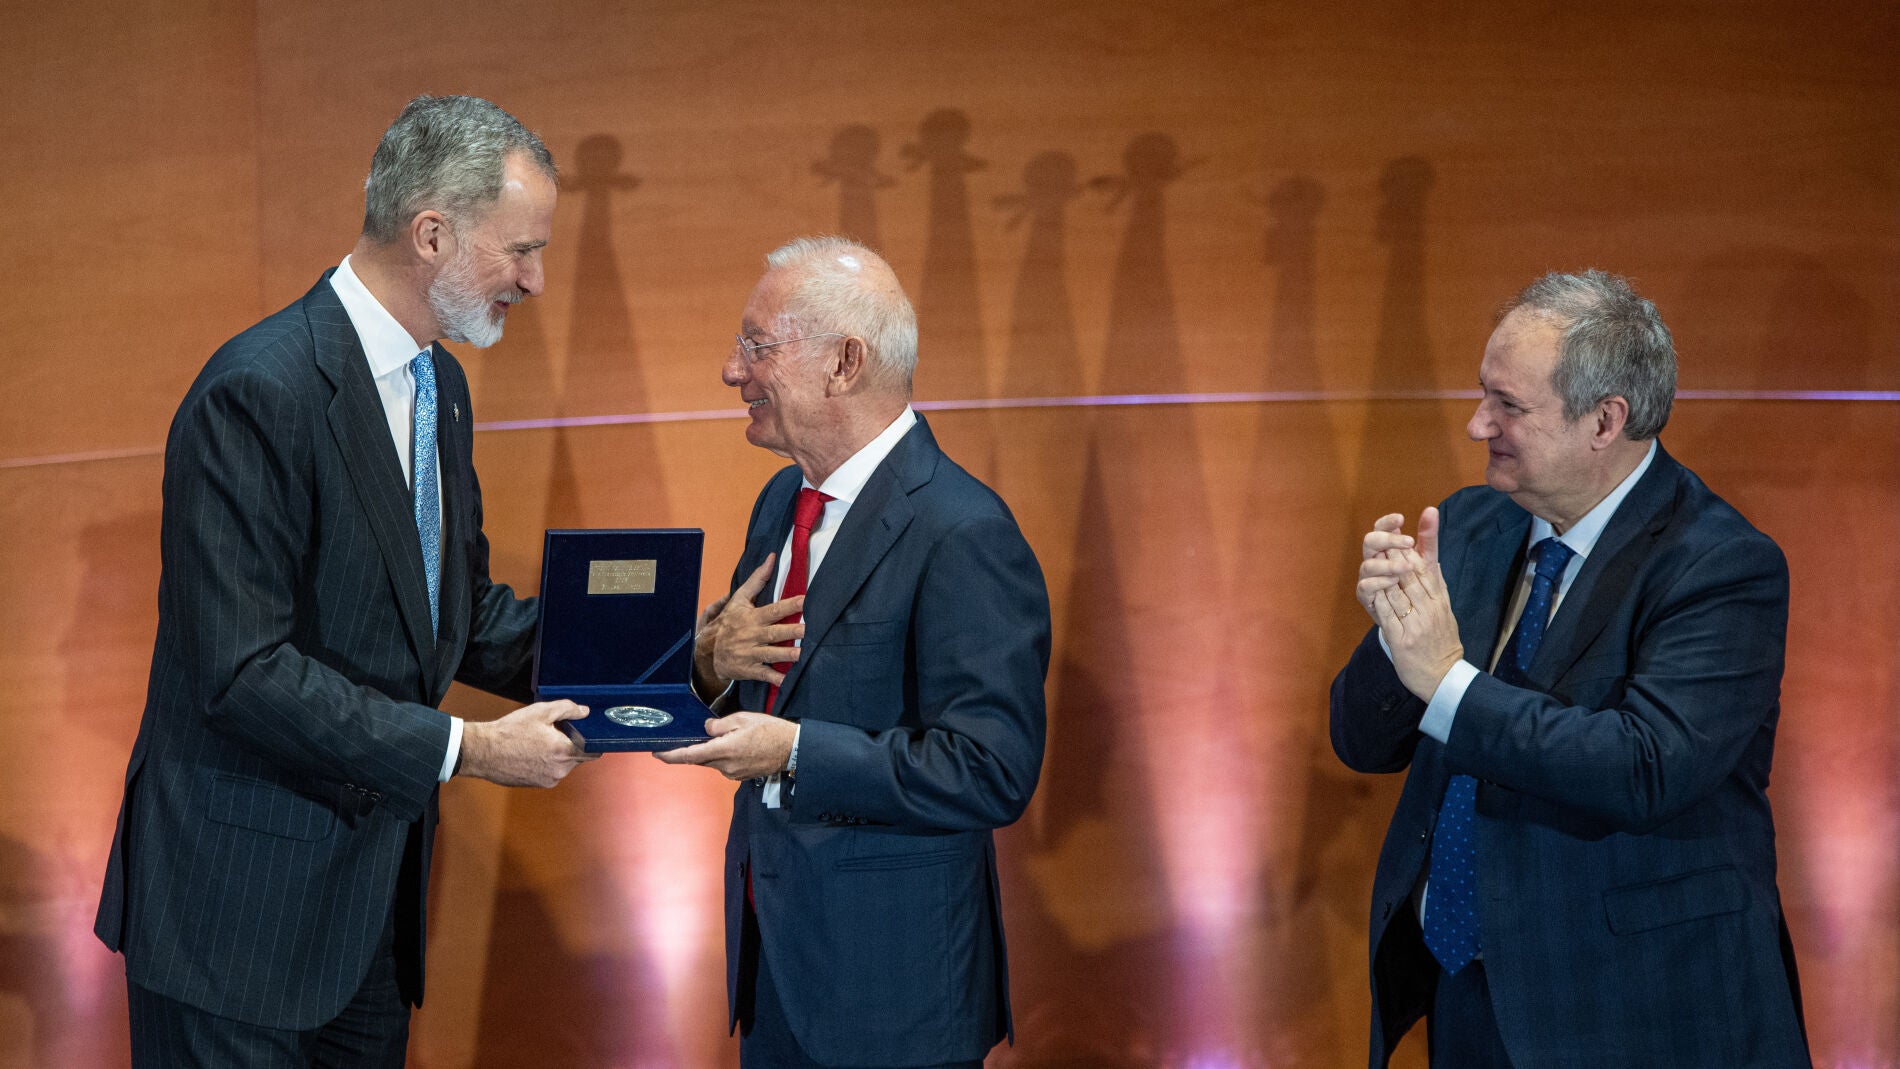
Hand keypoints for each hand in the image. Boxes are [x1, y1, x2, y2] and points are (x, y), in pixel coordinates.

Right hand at [456, 700, 597, 786]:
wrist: (483, 752)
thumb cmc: (509, 732)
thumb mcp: (540, 711)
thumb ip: (567, 709)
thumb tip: (584, 712)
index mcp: (564, 751)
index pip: (593, 752)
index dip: (592, 742)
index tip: (585, 734)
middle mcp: (560, 770)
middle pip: (577, 757)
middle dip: (570, 746)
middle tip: (552, 733)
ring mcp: (549, 780)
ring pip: (563, 766)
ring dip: (557, 755)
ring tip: (537, 743)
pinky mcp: (538, 785)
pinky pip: (551, 773)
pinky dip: (546, 764)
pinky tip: (531, 753)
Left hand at [653, 713, 797, 779]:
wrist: (792, 749)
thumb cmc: (770, 730)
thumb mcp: (743, 719)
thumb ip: (719, 725)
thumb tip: (706, 730)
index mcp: (724, 750)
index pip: (690, 755)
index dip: (671, 755)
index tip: (657, 753)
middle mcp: (725, 766)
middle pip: (699, 759)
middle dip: (692, 750)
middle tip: (689, 737)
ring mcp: (732, 773)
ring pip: (712, 762)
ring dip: (711, 752)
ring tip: (724, 737)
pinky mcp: (740, 776)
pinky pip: (723, 766)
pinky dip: (722, 757)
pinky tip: (734, 746)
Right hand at [692, 555, 805, 693]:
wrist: (707, 651)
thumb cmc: (728, 622)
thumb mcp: (739, 599)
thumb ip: (758, 579)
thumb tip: (772, 558)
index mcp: (752, 617)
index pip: (774, 610)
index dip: (789, 605)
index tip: (805, 600)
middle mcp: (752, 635)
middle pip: (775, 633)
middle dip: (791, 631)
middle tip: (807, 630)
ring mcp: (750, 653)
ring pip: (771, 653)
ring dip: (786, 654)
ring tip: (802, 654)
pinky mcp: (750, 669)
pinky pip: (764, 674)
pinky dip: (775, 679)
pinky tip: (787, 681)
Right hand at [1355, 509, 1440, 619]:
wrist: (1420, 627)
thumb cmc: (1420, 593)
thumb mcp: (1427, 564)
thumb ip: (1428, 539)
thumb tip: (1431, 510)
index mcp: (1387, 550)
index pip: (1380, 528)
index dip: (1387, 522)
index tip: (1401, 519)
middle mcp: (1375, 562)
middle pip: (1370, 542)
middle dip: (1388, 540)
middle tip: (1409, 542)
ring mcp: (1369, 580)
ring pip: (1367, 564)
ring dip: (1387, 563)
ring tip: (1406, 567)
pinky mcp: (1367, 599)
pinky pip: (1365, 587)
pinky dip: (1378, 582)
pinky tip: (1393, 581)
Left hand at [1369, 510, 1462, 699]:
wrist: (1443, 677)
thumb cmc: (1441, 642)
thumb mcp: (1444, 609)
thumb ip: (1435, 585)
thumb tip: (1431, 560)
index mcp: (1440, 599)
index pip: (1431, 563)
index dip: (1427, 538)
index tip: (1426, 512)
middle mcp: (1431, 608)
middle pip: (1413, 572)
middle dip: (1398, 552)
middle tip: (1388, 534)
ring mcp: (1417, 623)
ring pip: (1398, 590)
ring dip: (1385, 571)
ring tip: (1377, 554)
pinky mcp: (1403, 639)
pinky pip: (1388, 614)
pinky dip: (1379, 599)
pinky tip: (1372, 587)